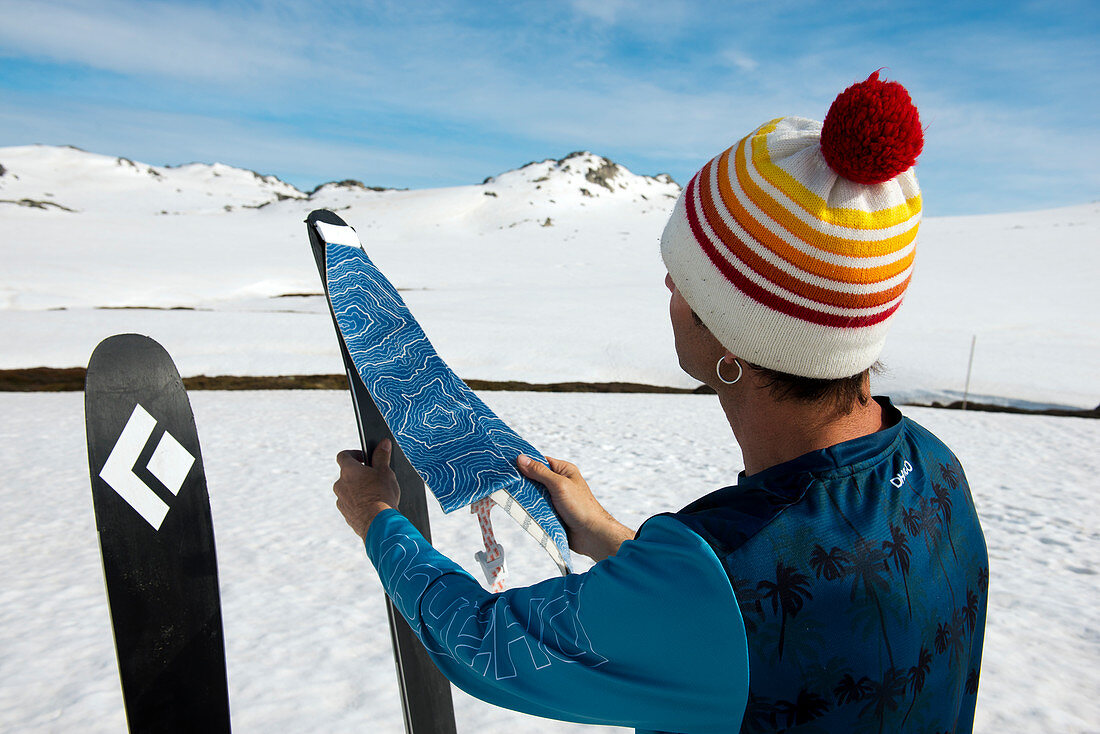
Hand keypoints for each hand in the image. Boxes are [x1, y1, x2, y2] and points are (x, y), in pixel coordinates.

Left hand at [334, 440, 400, 538]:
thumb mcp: (385, 472)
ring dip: (358, 489)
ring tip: (375, 494)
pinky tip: (372, 507)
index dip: (354, 454)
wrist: (379, 524)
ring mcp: (341, 500)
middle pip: (347, 474)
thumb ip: (382, 456)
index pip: (343, 455)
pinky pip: (350, 504)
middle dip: (359, 474)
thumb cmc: (382, 495)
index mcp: (348, 471)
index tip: (364, 458)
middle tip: (374, 478)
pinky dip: (358, 503)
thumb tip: (383, 443)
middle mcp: (340, 485)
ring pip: (348, 490)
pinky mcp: (345, 513)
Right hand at [517, 455, 633, 561]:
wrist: (591, 535)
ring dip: (526, 498)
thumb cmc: (581, 507)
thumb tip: (521, 459)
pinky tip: (519, 509)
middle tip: (505, 483)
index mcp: (564, 471)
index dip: (525, 463)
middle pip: (535, 479)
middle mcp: (559, 483)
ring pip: (534, 495)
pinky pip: (537, 508)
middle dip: (523, 482)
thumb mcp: (559, 485)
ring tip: (509, 497)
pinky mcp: (552, 513)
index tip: (508, 465)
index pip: (540, 462)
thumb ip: (540, 472)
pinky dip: (530, 510)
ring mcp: (555, 499)